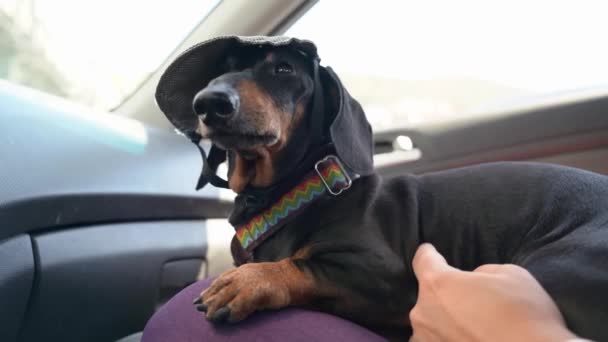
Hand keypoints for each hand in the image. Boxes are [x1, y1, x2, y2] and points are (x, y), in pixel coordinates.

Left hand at [409, 243, 583, 341]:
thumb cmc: (524, 317)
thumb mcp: (510, 275)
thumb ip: (483, 272)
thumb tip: (474, 282)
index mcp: (437, 284)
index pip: (423, 260)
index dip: (429, 255)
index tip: (430, 253)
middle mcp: (423, 313)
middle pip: (429, 295)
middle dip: (447, 295)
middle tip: (474, 302)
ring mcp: (427, 340)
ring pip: (432, 323)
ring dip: (447, 322)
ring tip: (475, 327)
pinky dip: (450, 340)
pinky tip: (472, 339)